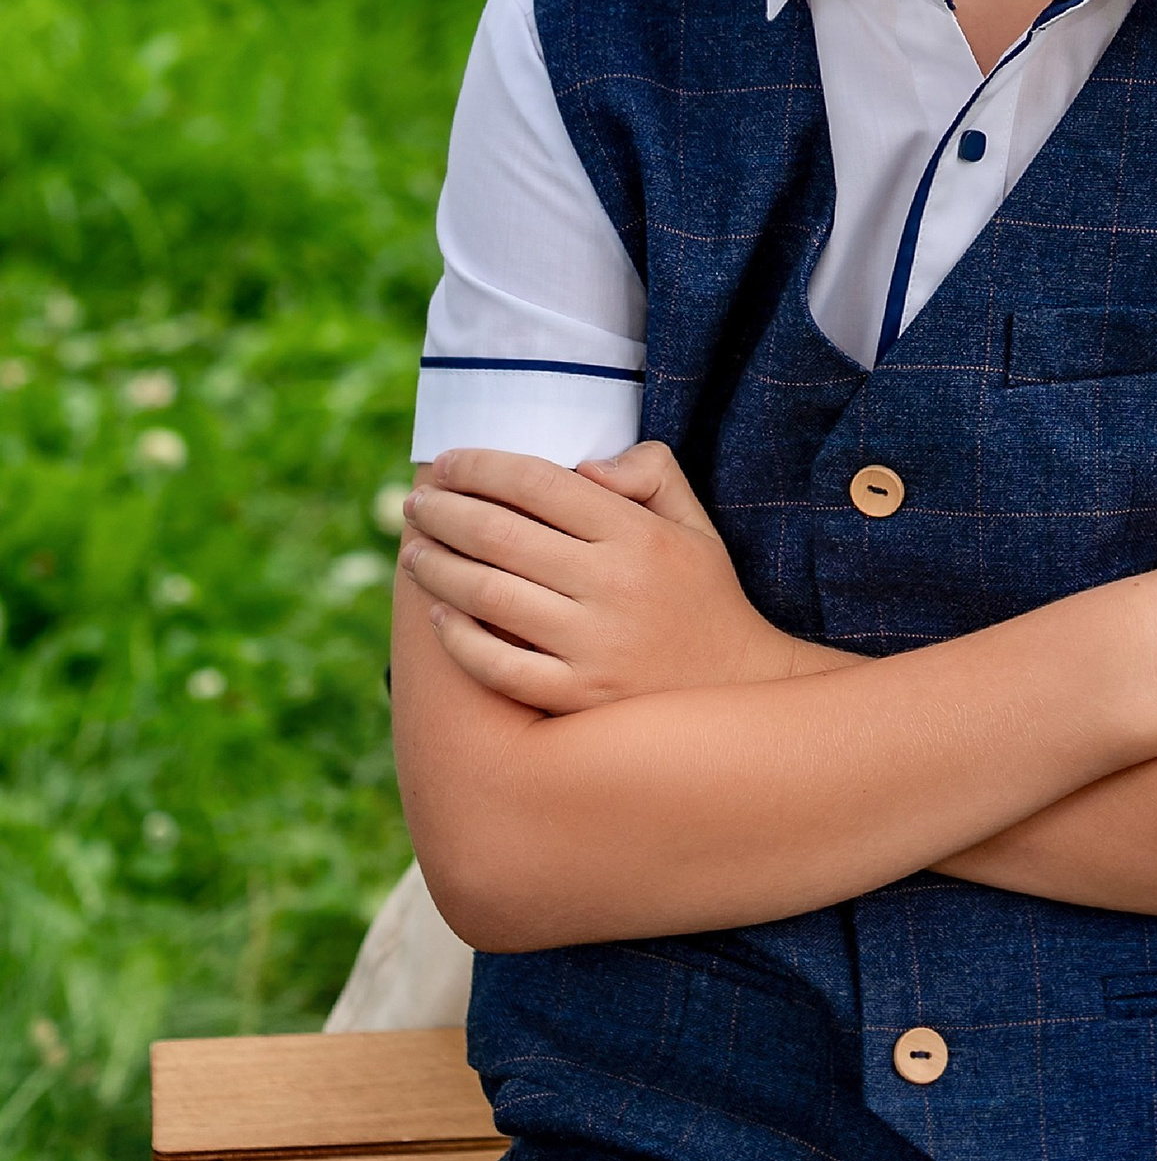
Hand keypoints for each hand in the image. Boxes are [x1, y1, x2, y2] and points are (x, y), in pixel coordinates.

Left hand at [400, 442, 815, 713]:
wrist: (738, 687)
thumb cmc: (702, 594)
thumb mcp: (692, 521)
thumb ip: (648, 472)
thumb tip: (581, 468)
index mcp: (638, 534)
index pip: (539, 483)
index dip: (481, 467)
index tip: (447, 463)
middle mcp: (613, 586)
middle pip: (500, 535)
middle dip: (443, 513)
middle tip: (414, 506)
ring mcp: (593, 646)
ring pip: (489, 597)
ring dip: (438, 569)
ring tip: (414, 554)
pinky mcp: (578, 697)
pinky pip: (498, 666)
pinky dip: (459, 640)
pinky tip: (440, 618)